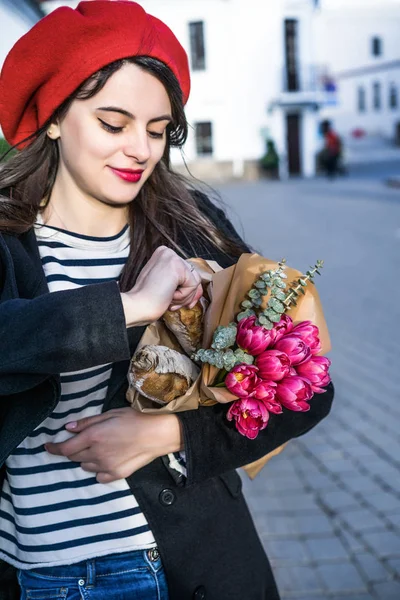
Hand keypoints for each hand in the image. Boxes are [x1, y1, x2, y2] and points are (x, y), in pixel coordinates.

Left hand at [45, 408, 182, 482]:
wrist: (158, 434)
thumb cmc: (135, 419)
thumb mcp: (110, 414)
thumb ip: (87, 422)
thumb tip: (68, 428)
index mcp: (93, 436)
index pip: (65, 448)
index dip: (54, 448)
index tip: (48, 446)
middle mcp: (97, 454)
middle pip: (74, 457)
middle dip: (72, 449)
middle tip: (82, 441)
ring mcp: (106, 466)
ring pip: (85, 466)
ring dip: (86, 458)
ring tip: (99, 448)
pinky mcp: (116, 475)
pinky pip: (99, 476)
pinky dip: (98, 469)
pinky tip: (107, 460)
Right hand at [121, 246, 202, 325]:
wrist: (137, 306)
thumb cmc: (147, 300)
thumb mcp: (165, 285)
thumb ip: (179, 281)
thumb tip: (199, 290)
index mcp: (162, 254)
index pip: (186, 271)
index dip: (186, 290)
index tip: (174, 302)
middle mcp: (167, 252)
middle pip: (193, 275)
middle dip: (186, 295)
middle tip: (172, 304)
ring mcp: (172, 257)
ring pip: (195, 281)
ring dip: (184, 297)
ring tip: (168, 300)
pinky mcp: (177, 266)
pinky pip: (193, 285)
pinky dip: (183, 296)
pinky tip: (169, 296)